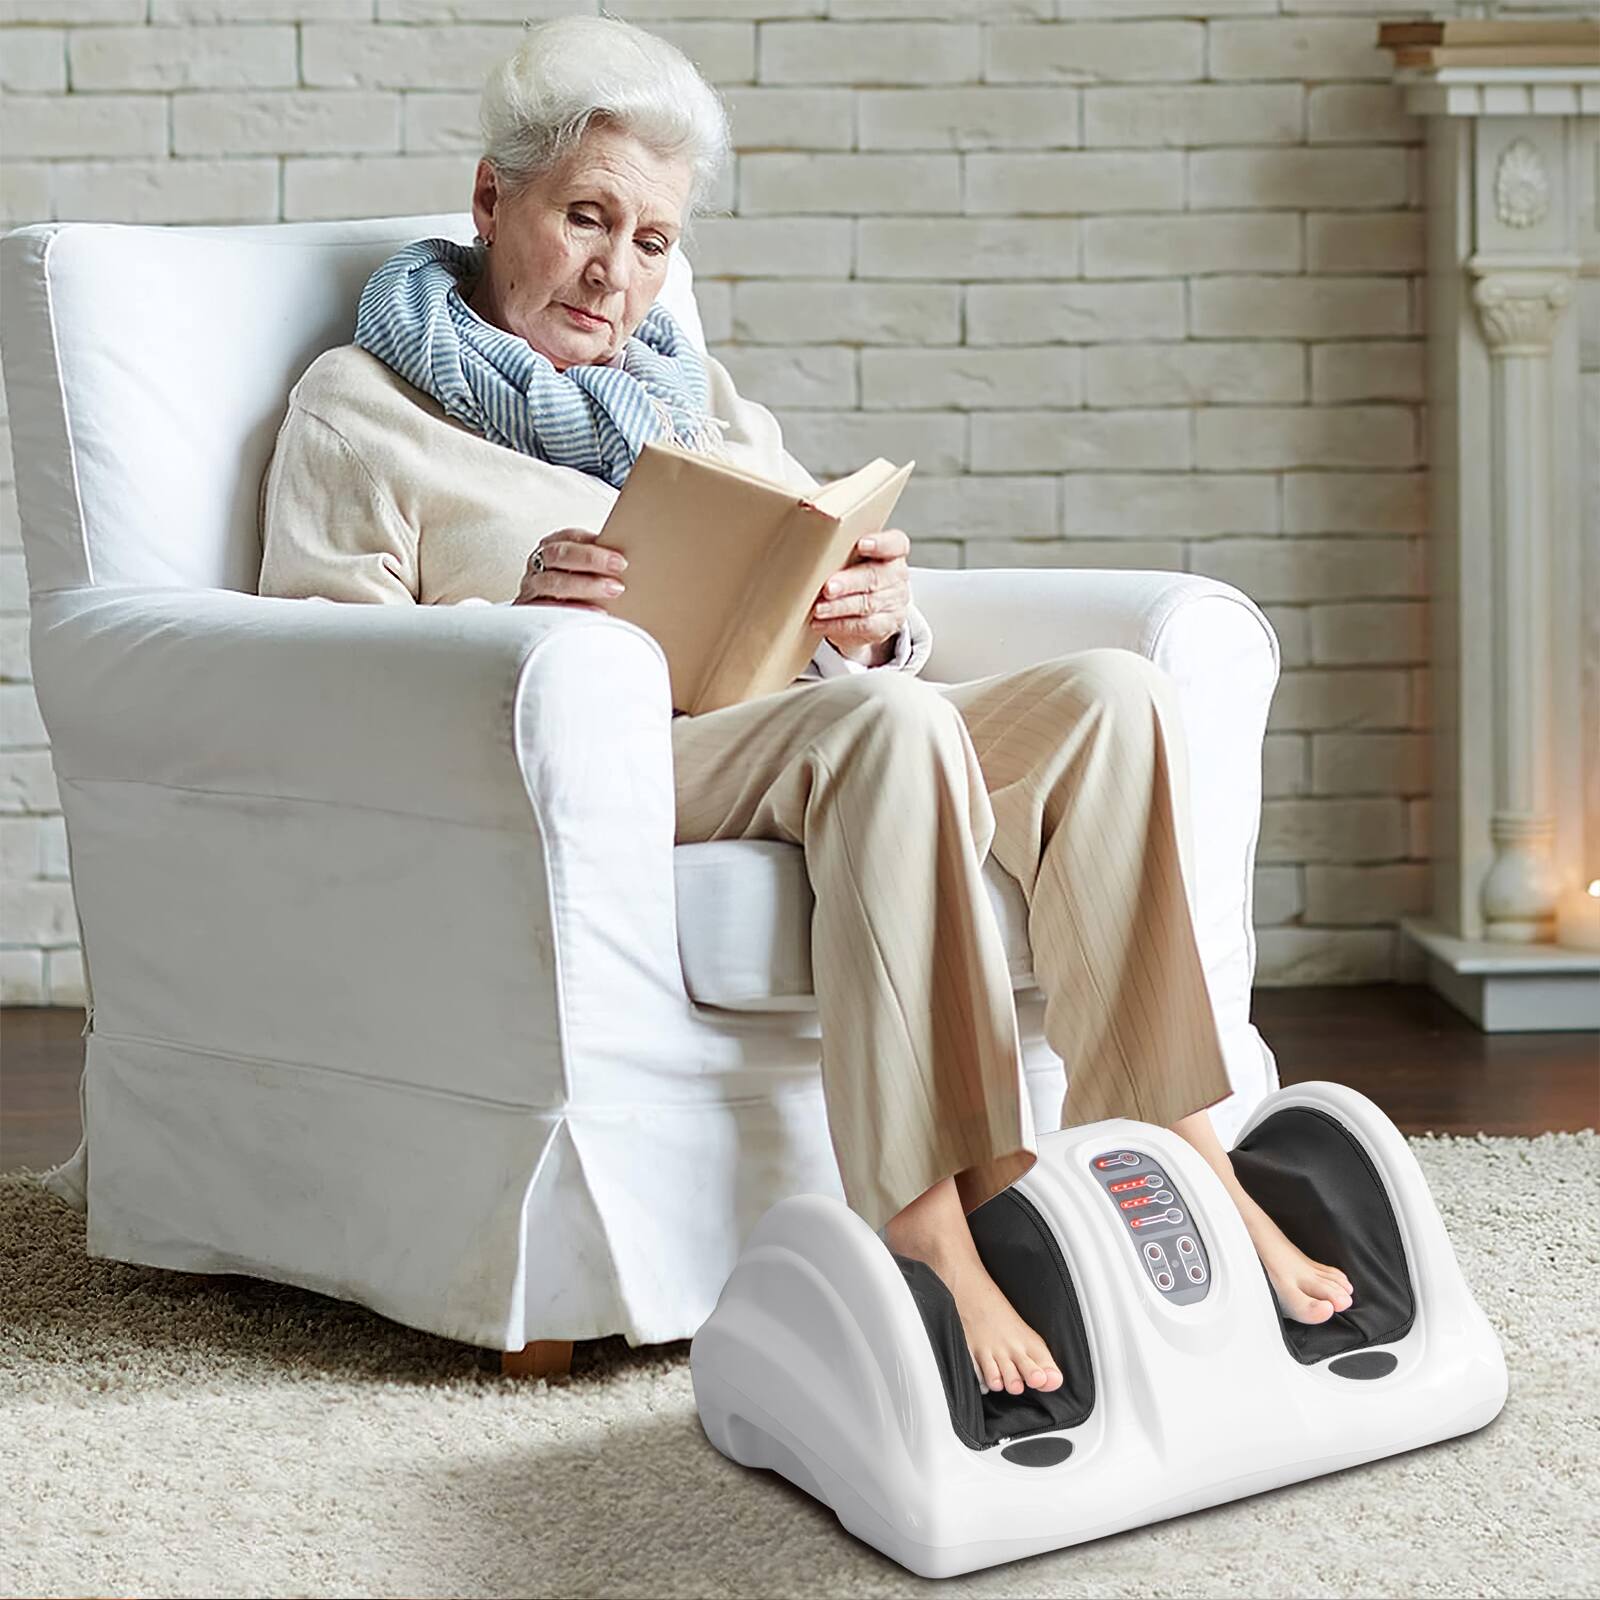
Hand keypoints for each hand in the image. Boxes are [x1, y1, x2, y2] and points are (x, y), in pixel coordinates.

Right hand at [512, 528, 627, 609]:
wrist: (547, 621)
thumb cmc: (575, 589)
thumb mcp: (584, 571)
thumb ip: (600, 562)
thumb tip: (636, 554)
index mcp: (552, 547)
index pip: (569, 537)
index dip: (594, 546)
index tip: (620, 559)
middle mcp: (538, 565)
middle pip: (559, 555)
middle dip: (590, 560)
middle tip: (619, 568)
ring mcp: (531, 588)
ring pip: (553, 582)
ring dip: (585, 585)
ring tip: (613, 590)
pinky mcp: (530, 611)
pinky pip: (548, 609)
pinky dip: (573, 610)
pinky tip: (596, 612)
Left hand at [810, 528, 911, 663]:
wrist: (862, 608)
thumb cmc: (852, 574)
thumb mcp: (849, 557)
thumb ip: (838, 548)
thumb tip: (805, 543)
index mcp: (892, 551)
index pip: (895, 543)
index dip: (880, 544)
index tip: (861, 544)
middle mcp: (897, 575)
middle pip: (875, 576)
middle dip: (848, 583)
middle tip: (828, 588)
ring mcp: (895, 601)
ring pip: (867, 604)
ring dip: (839, 607)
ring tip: (819, 609)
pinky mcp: (887, 624)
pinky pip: (864, 626)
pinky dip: (840, 625)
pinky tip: (822, 622)